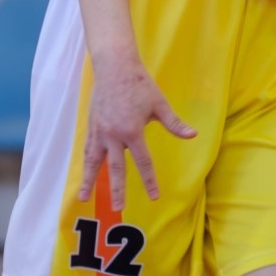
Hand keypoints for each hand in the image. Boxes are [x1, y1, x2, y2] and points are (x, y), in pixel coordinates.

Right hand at [78, 53, 195, 210]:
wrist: (114, 67)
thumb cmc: (139, 84)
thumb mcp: (159, 104)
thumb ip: (174, 123)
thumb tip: (192, 135)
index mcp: (132, 131)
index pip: (143, 162)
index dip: (149, 180)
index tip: (154, 196)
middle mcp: (113, 135)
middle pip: (115, 168)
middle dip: (117, 189)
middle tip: (118, 208)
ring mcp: (99, 132)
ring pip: (93, 161)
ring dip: (89, 180)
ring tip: (83, 198)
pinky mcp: (91, 126)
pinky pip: (87, 150)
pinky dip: (85, 164)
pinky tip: (84, 175)